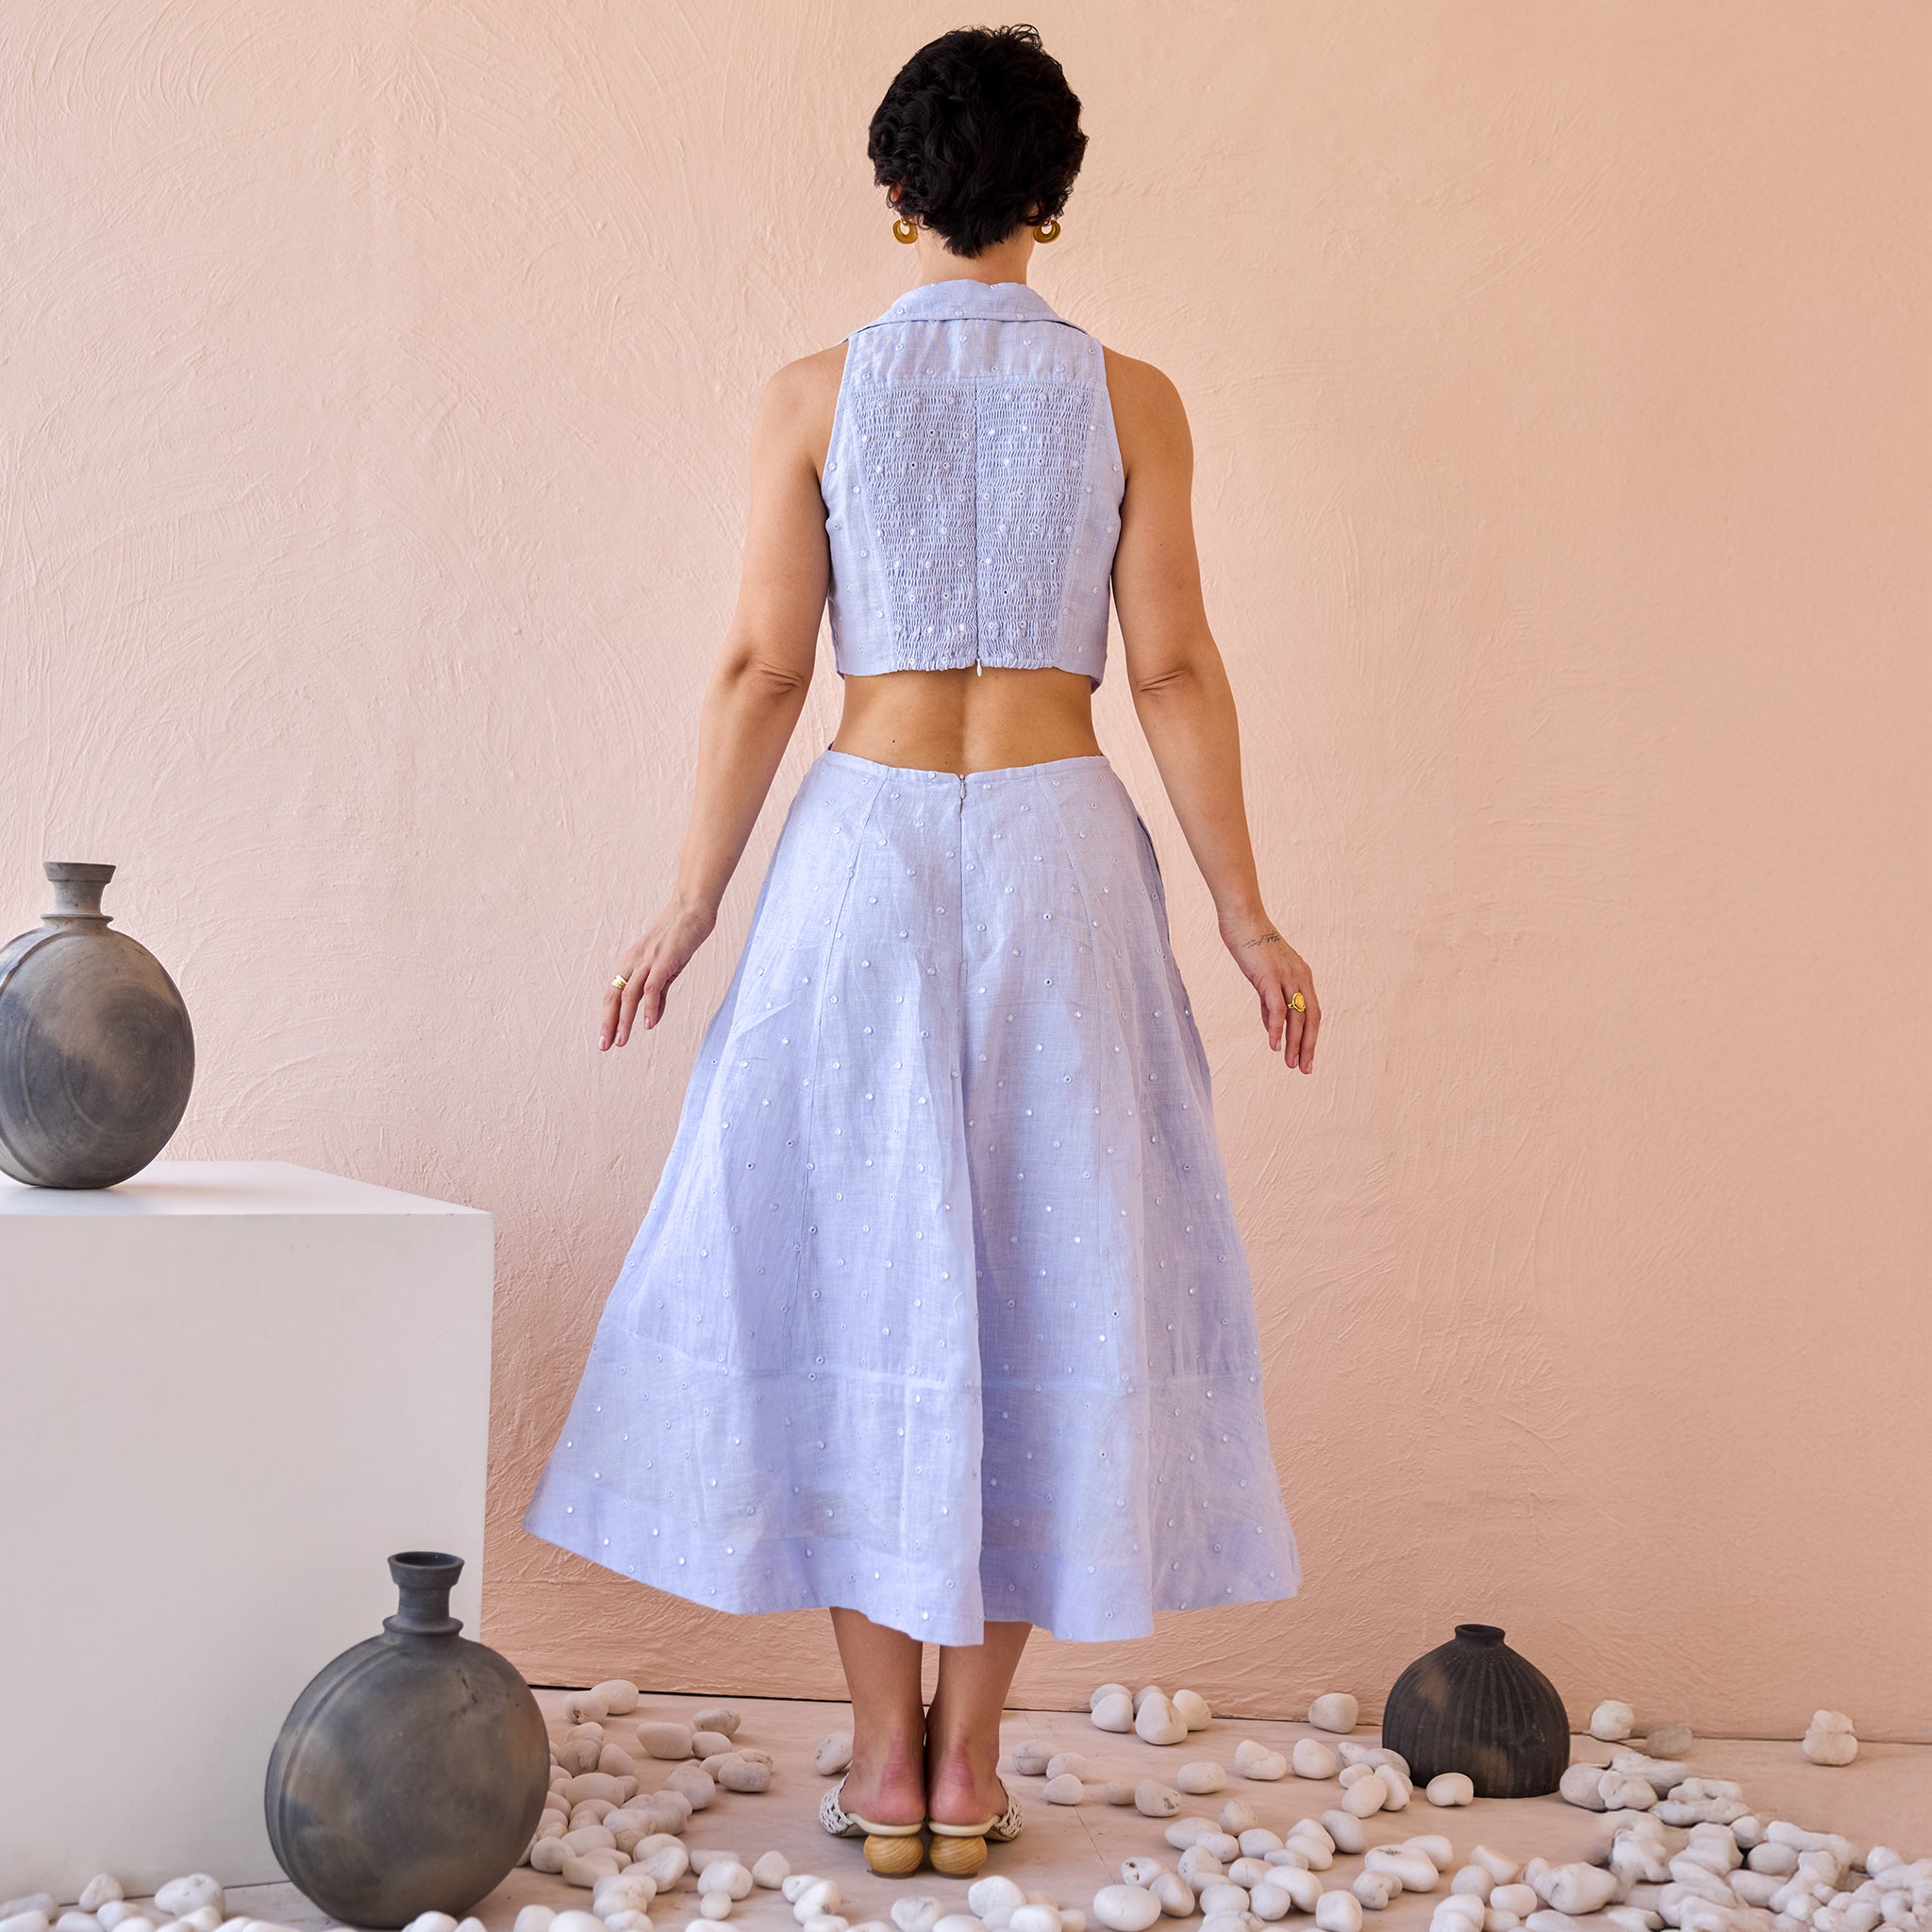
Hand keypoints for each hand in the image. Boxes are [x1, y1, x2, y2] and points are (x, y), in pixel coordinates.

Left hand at [601, 898, 717, 1048]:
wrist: (692, 909)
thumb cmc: (681, 936)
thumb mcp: (668, 967)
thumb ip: (659, 991)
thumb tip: (651, 1017)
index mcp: (631, 963)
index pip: (613, 994)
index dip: (608, 1016)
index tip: (606, 1037)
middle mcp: (634, 962)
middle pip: (614, 996)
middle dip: (608, 1023)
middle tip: (604, 1046)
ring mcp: (647, 961)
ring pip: (629, 995)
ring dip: (623, 1020)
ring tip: (621, 1041)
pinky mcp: (663, 961)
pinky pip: (652, 988)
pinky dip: (649, 1008)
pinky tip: (648, 1024)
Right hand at [1220, 912, 1320, 1072]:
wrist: (1242, 918)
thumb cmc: (1250, 944)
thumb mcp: (1263, 975)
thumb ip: (1269, 999)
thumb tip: (1271, 1025)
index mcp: (1302, 976)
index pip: (1312, 1012)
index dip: (1310, 1037)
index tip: (1305, 1057)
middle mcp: (1300, 977)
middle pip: (1310, 1018)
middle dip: (1307, 1046)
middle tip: (1304, 1069)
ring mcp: (1286, 976)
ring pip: (1296, 1016)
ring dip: (1294, 1042)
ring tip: (1290, 1063)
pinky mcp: (1269, 976)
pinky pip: (1277, 1008)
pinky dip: (1276, 1028)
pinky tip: (1274, 1045)